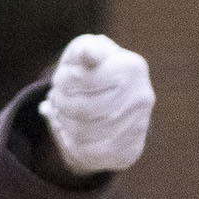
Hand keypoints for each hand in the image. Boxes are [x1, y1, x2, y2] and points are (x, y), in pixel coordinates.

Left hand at [44, 33, 153, 176]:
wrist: (116, 110)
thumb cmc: (92, 74)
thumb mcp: (85, 54)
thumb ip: (85, 49)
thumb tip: (90, 53)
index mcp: (132, 67)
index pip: (83, 77)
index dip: (63, 80)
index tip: (61, 77)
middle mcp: (141, 96)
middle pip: (81, 107)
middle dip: (60, 102)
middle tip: (57, 97)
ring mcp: (138, 124)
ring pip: (82, 130)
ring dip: (63, 121)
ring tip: (62, 111)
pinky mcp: (128, 148)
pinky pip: (87, 150)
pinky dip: (71, 140)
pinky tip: (71, 130)